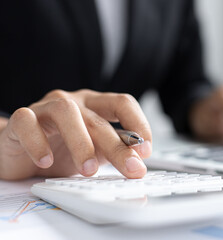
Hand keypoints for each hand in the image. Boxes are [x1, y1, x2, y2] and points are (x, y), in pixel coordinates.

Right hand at [0, 89, 151, 179]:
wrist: (19, 149)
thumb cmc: (60, 148)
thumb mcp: (93, 150)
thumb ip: (112, 151)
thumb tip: (138, 164)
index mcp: (95, 105)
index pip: (123, 103)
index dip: (139, 124)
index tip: (146, 150)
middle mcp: (73, 102)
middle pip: (98, 118)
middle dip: (117, 146)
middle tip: (131, 168)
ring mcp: (46, 107)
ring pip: (65, 112)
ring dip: (81, 143)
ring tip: (89, 170)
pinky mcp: (22, 118)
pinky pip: (28, 123)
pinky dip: (38, 142)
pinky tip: (46, 161)